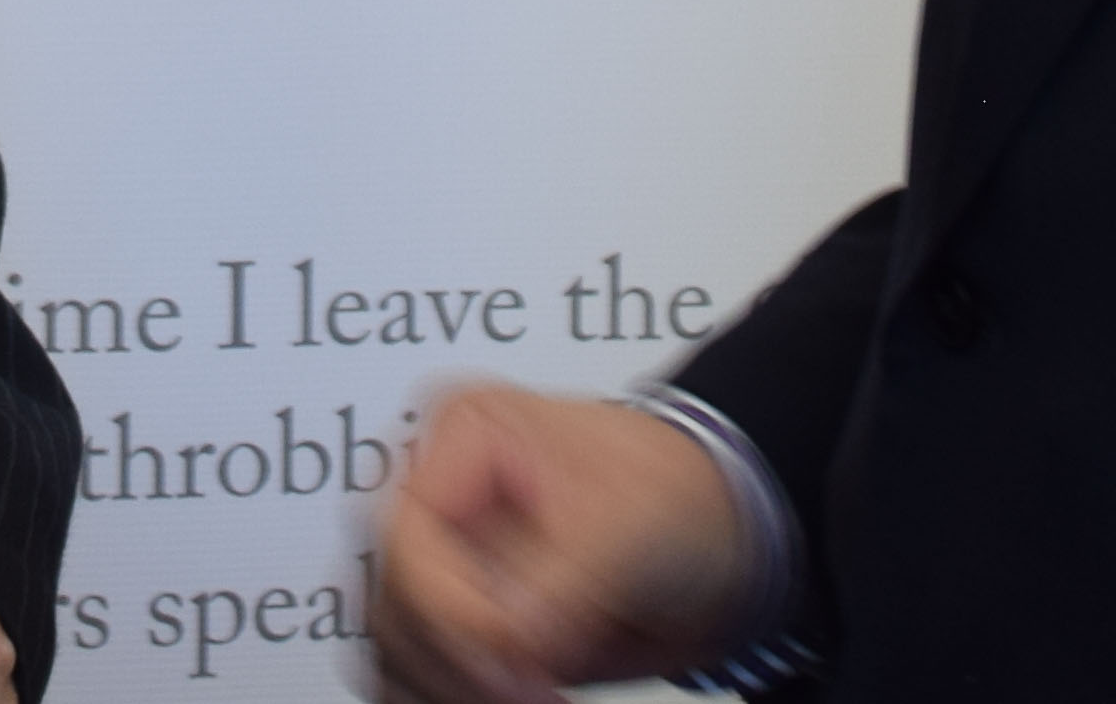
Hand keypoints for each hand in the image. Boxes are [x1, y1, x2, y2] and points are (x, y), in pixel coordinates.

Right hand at [372, 384, 754, 703]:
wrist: (723, 537)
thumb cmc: (679, 491)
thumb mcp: (631, 523)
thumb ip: (564, 583)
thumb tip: (509, 641)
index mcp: (464, 437)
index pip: (409, 540)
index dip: (452, 612)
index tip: (516, 659)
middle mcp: (443, 501)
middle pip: (392, 605)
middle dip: (455, 661)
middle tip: (530, 690)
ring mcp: (450, 569)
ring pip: (398, 653)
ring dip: (452, 689)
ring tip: (537, 696)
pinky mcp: (466, 628)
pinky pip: (426, 681)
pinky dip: (459, 697)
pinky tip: (528, 699)